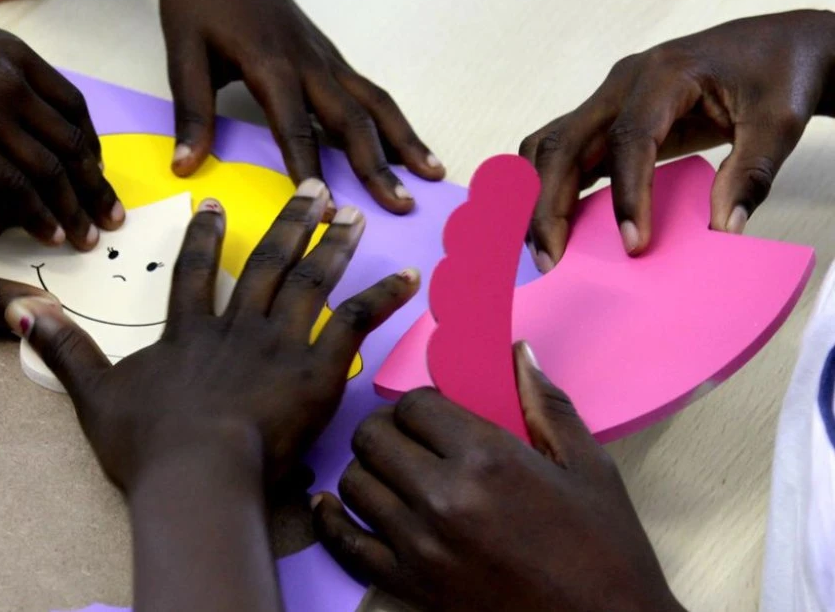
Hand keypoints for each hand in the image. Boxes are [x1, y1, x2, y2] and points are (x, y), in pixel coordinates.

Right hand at [0, 0, 122, 249]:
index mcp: (14, 54)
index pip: (72, 104)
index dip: (89, 142)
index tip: (96, 169)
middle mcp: (16, 83)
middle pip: (74, 142)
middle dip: (96, 185)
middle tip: (112, 215)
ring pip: (54, 171)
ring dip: (75, 209)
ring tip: (88, 238)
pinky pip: (21, 189)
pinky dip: (41, 215)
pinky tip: (50, 236)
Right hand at [7, 179, 418, 489]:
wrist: (198, 474)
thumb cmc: (148, 444)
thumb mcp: (94, 394)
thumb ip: (64, 348)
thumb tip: (23, 308)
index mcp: (190, 333)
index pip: (198, 272)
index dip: (204, 235)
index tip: (215, 203)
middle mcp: (239, 327)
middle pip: (268, 264)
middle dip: (290, 223)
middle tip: (313, 187)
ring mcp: (280, 345)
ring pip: (311, 283)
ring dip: (334, 246)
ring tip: (353, 215)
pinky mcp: (316, 371)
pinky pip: (354, 325)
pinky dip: (381, 300)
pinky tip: (407, 278)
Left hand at [150, 0, 442, 213]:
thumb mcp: (183, 52)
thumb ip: (191, 111)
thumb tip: (186, 164)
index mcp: (271, 65)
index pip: (296, 131)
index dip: (310, 174)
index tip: (324, 214)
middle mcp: (308, 62)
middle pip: (353, 120)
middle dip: (379, 167)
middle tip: (401, 206)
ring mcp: (324, 56)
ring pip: (374, 101)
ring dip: (403, 140)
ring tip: (432, 173)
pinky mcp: (327, 53)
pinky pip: (367, 90)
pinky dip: (391, 120)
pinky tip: (403, 144)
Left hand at [312, 344, 683, 611]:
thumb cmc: (605, 549)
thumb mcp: (588, 467)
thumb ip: (545, 404)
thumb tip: (516, 352)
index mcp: (488, 459)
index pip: (414, 405)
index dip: (420, 405)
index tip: (433, 416)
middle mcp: (444, 497)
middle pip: (372, 436)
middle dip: (387, 430)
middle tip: (407, 440)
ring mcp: (420, 545)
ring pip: (352, 483)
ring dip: (367, 471)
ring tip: (390, 474)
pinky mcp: (408, 585)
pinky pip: (345, 543)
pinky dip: (332, 520)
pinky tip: (333, 506)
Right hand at [521, 10, 834, 269]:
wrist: (775, 45)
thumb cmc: (778, 74)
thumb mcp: (780, 122)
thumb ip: (751, 173)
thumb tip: (721, 230)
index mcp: (665, 75)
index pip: (629, 139)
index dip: (625, 195)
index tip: (633, 244)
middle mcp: (622, 83)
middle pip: (563, 143)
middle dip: (548, 206)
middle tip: (552, 260)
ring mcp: (607, 99)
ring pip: (547, 146)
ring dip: (534, 197)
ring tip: (541, 248)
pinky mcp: (605, 118)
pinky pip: (559, 151)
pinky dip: (544, 188)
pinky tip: (548, 225)